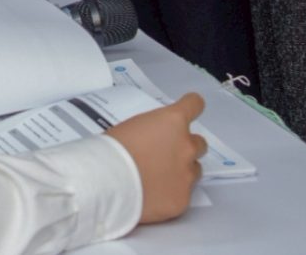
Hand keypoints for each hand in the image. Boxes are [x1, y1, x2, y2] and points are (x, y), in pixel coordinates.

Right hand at [105, 93, 206, 223]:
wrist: (106, 183)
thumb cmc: (111, 150)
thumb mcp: (132, 128)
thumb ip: (153, 132)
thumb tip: (156, 143)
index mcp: (173, 122)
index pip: (194, 105)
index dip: (190, 106)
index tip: (187, 110)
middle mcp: (186, 146)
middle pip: (199, 143)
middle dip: (185, 147)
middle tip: (165, 153)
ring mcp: (187, 175)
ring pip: (194, 170)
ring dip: (181, 171)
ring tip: (157, 177)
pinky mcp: (182, 200)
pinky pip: (182, 194)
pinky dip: (169, 194)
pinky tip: (152, 196)